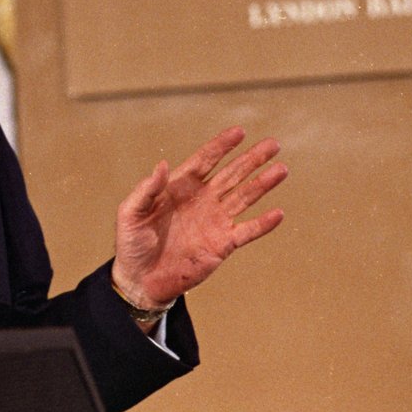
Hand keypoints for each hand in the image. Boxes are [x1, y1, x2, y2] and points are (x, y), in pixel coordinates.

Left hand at [111, 126, 286, 310]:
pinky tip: (277, 213)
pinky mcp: (222, 244)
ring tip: (281, 169)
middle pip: (232, 174)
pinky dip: (263, 224)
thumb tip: (162, 165)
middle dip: (252, 159)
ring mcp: (214, 221)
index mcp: (179, 187)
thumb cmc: (131, 243)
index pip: (205, 161)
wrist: (141, 279)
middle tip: (273, 144)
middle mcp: (202, 200)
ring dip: (262, 184)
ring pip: (244, 197)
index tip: (239, 132)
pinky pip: (247, 231)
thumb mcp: (131, 212)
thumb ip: (146, 189)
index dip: (221, 146)